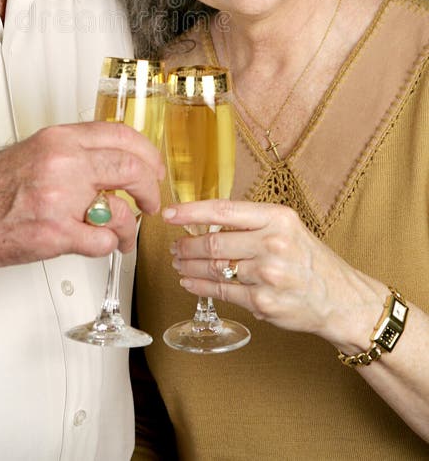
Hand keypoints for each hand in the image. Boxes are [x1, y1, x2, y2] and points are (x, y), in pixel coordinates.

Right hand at [0, 121, 164, 276]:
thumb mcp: (34, 153)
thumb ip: (72, 155)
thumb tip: (111, 166)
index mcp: (59, 139)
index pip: (121, 135)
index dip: (147, 153)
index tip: (154, 167)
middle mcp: (63, 162)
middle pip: (132, 167)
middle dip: (150, 189)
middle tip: (151, 202)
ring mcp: (60, 198)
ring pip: (121, 210)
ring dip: (127, 229)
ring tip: (121, 236)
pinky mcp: (54, 233)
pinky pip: (101, 242)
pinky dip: (105, 248)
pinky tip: (95, 246)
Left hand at [164, 199, 384, 346]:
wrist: (342, 299)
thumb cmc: (311, 261)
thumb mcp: (288, 229)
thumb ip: (251, 224)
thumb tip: (206, 222)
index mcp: (277, 218)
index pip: (224, 210)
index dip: (191, 212)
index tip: (169, 214)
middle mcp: (273, 243)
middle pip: (214, 242)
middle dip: (187, 245)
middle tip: (174, 246)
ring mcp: (268, 274)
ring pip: (214, 268)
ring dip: (190, 266)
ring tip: (179, 263)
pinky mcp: (264, 302)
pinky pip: (222, 292)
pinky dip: (199, 286)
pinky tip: (189, 281)